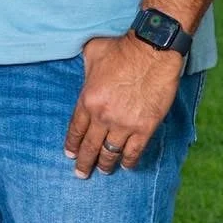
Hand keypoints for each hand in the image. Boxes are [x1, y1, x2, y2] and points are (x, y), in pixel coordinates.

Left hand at [64, 33, 183, 177]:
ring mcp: (124, 124)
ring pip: (111, 152)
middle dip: (84, 162)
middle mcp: (103, 116)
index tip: (70, 155)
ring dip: (105, 164)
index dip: (72, 144)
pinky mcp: (145, 127)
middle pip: (90, 146)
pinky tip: (126, 166)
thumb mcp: (92, 54)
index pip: (75, 129)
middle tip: (81, 174)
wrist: (152, 49)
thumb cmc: (121, 48)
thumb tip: (84, 72)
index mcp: (87, 100)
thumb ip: (85, 69)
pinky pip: (135, 151)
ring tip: (103, 171)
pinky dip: (129, 161)